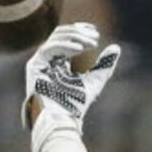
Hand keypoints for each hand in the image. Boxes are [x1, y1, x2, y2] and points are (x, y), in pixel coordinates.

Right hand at [23, 23, 120, 142]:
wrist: (62, 120)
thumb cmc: (76, 105)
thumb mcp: (94, 81)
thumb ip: (104, 66)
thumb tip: (116, 48)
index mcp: (58, 61)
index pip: (66, 38)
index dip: (79, 31)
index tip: (94, 31)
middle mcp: (47, 59)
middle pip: (60, 35)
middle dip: (78, 32)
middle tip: (95, 35)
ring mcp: (39, 62)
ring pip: (55, 39)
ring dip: (75, 38)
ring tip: (92, 42)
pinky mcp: (35, 66)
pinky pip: (49, 48)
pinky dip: (65, 46)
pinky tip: (80, 48)